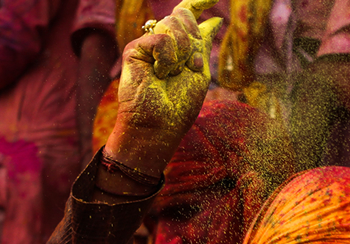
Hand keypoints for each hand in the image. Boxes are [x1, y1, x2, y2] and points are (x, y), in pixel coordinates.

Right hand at [105, 0, 221, 176]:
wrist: (159, 125)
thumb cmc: (180, 105)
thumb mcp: (199, 71)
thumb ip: (202, 44)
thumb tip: (214, 19)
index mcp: (181, 47)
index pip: (188, 15)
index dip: (199, 3)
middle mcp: (164, 43)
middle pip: (181, 15)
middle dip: (191, 38)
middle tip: (187, 66)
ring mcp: (148, 45)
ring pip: (172, 24)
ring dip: (181, 52)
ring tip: (170, 74)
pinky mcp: (135, 50)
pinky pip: (160, 38)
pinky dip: (167, 58)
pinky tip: (158, 73)